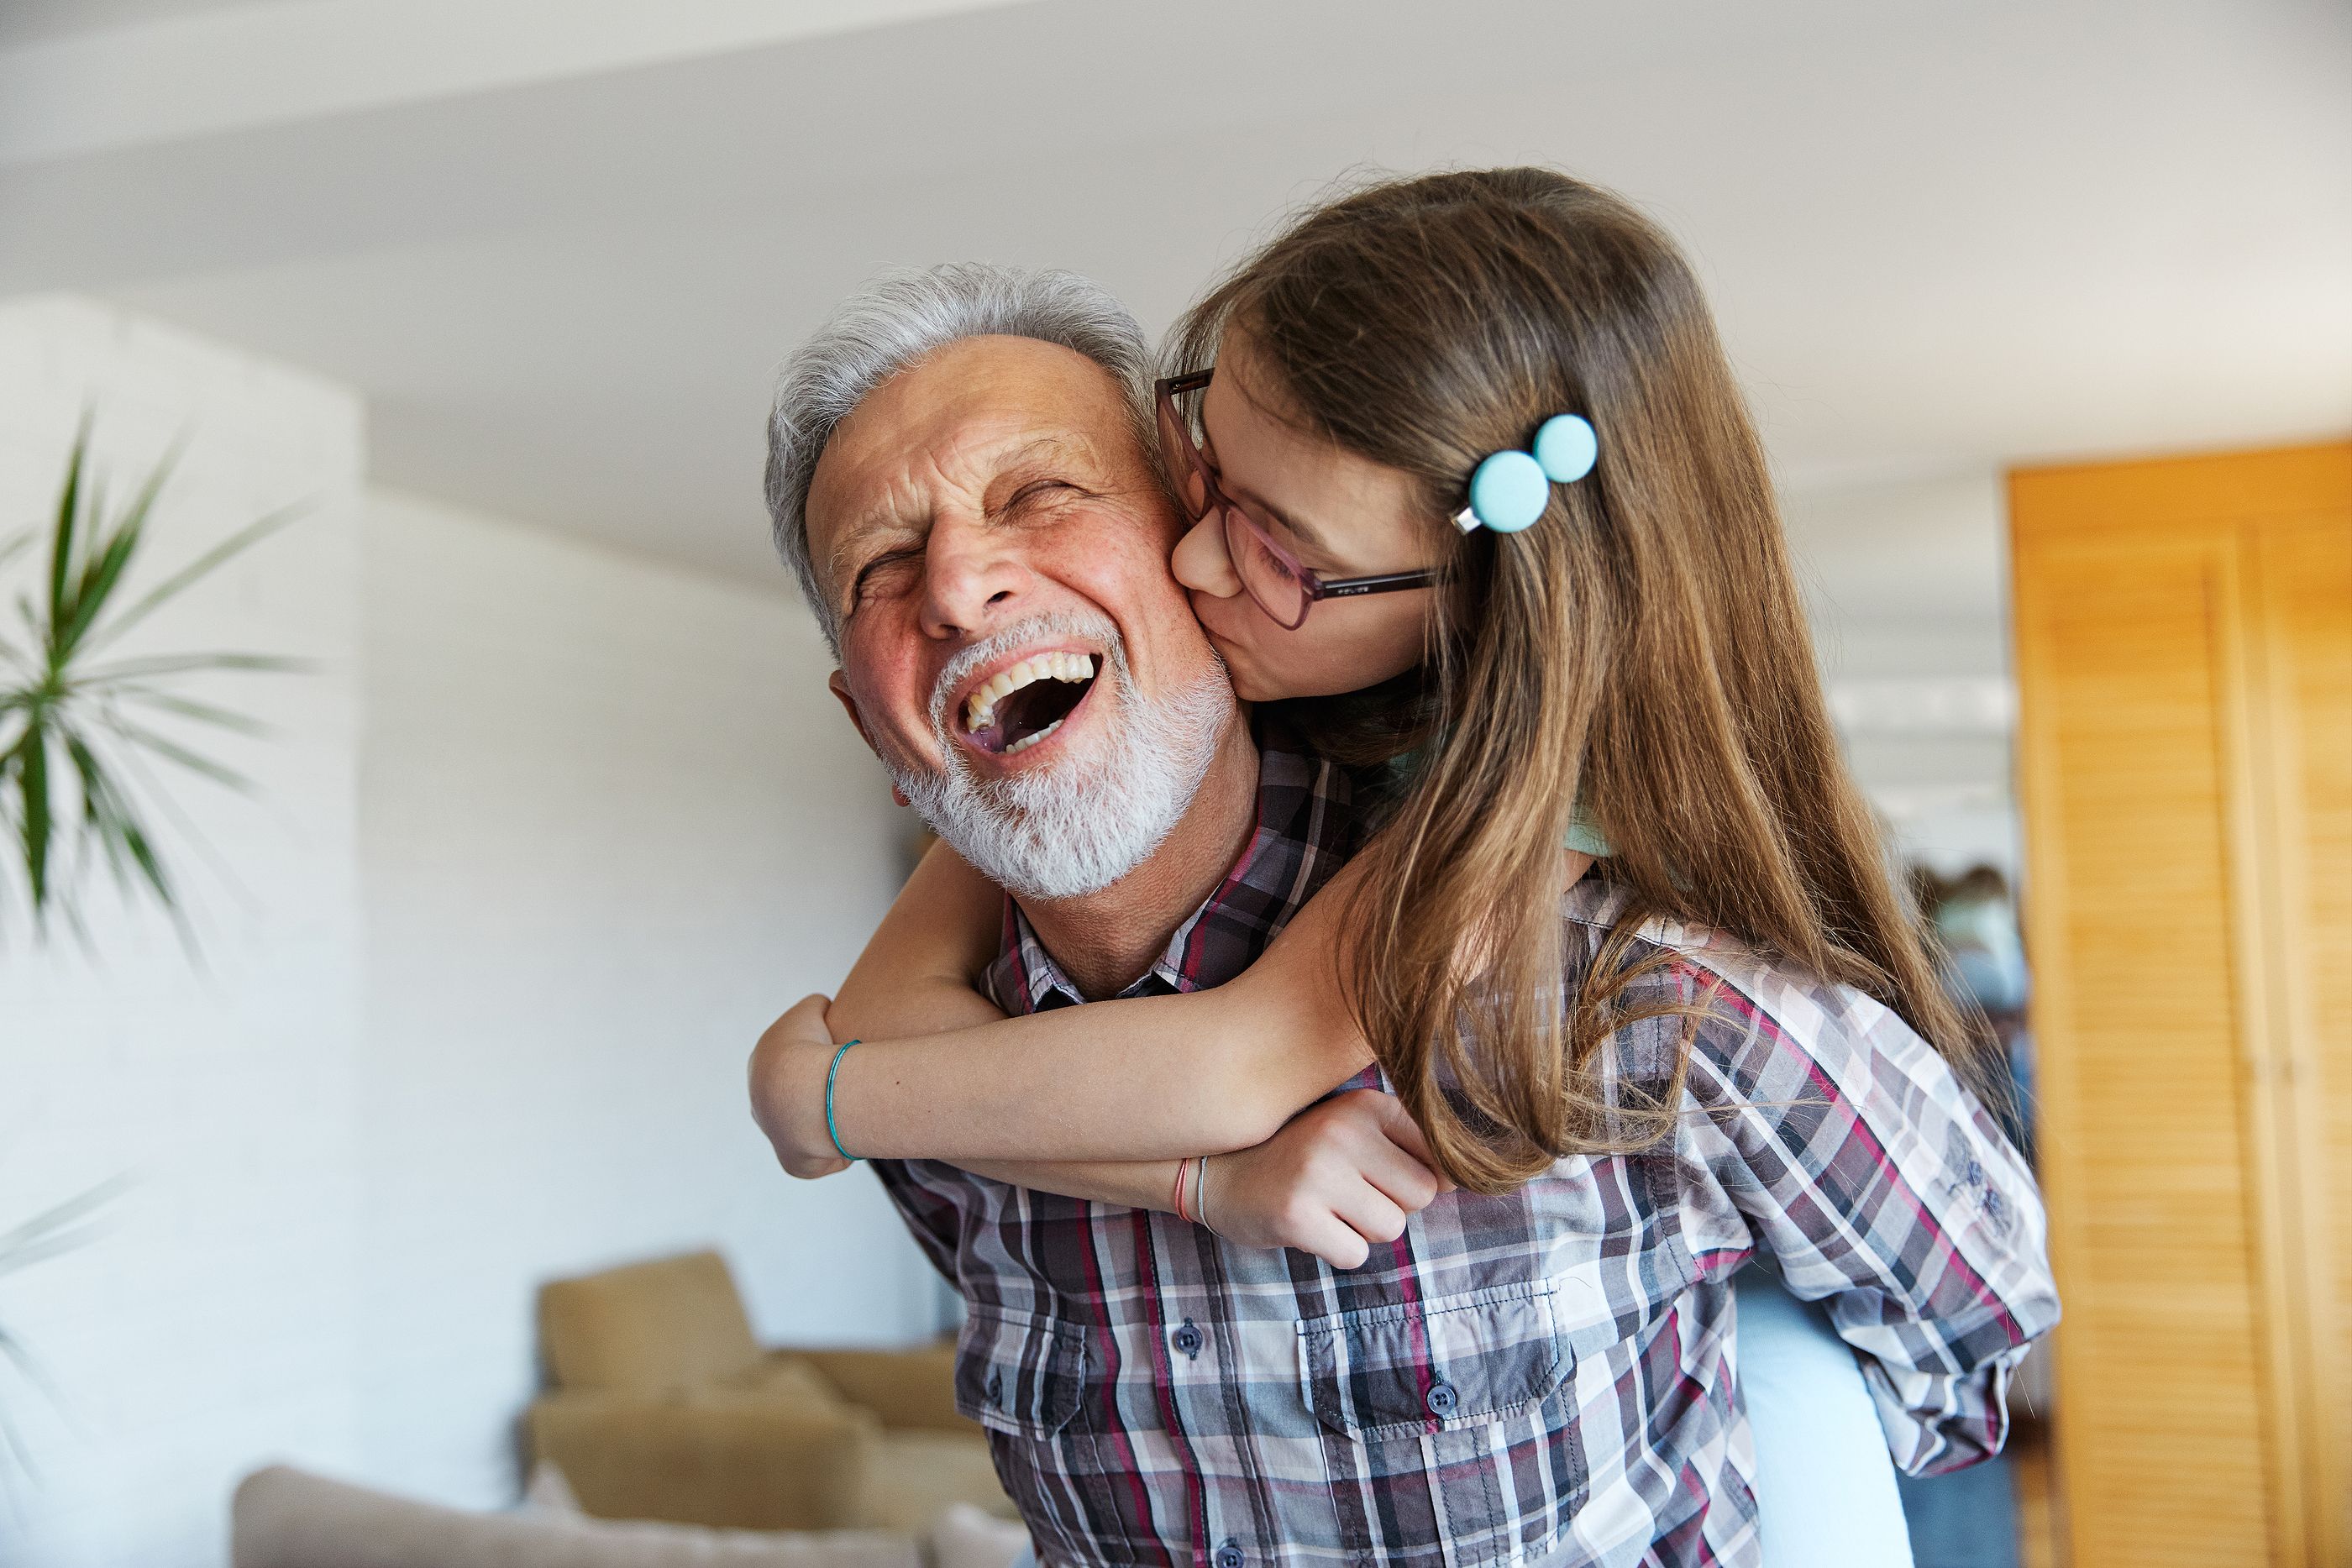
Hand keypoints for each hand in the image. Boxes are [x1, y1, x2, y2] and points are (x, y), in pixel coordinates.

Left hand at [748, 993, 850, 1178]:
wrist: (800, 1093)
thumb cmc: (806, 1048)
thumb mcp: (812, 1010)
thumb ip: (817, 1006)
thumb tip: (825, 1010)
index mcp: (761, 1069)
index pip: (790, 1065)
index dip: (818, 1060)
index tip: (841, 1060)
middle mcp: (762, 1105)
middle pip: (797, 1100)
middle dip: (823, 1094)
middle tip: (852, 1086)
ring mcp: (776, 1136)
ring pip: (810, 1129)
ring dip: (831, 1121)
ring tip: (858, 1109)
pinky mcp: (794, 1162)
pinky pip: (822, 1157)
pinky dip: (838, 1148)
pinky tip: (853, 1135)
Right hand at [1200, 1089, 1450, 1268]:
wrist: (1217, 1173)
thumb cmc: (1301, 1157)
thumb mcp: (1352, 1133)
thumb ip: (1408, 1148)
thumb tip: (1460, 1180)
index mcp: (1366, 1105)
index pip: (1438, 1157)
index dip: (1412, 1177)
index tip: (1374, 1173)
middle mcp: (1344, 1129)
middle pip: (1422, 1194)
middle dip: (1392, 1205)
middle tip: (1346, 1192)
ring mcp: (1318, 1172)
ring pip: (1391, 1228)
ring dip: (1363, 1229)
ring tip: (1326, 1206)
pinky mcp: (1296, 1214)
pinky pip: (1355, 1254)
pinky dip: (1336, 1250)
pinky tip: (1308, 1225)